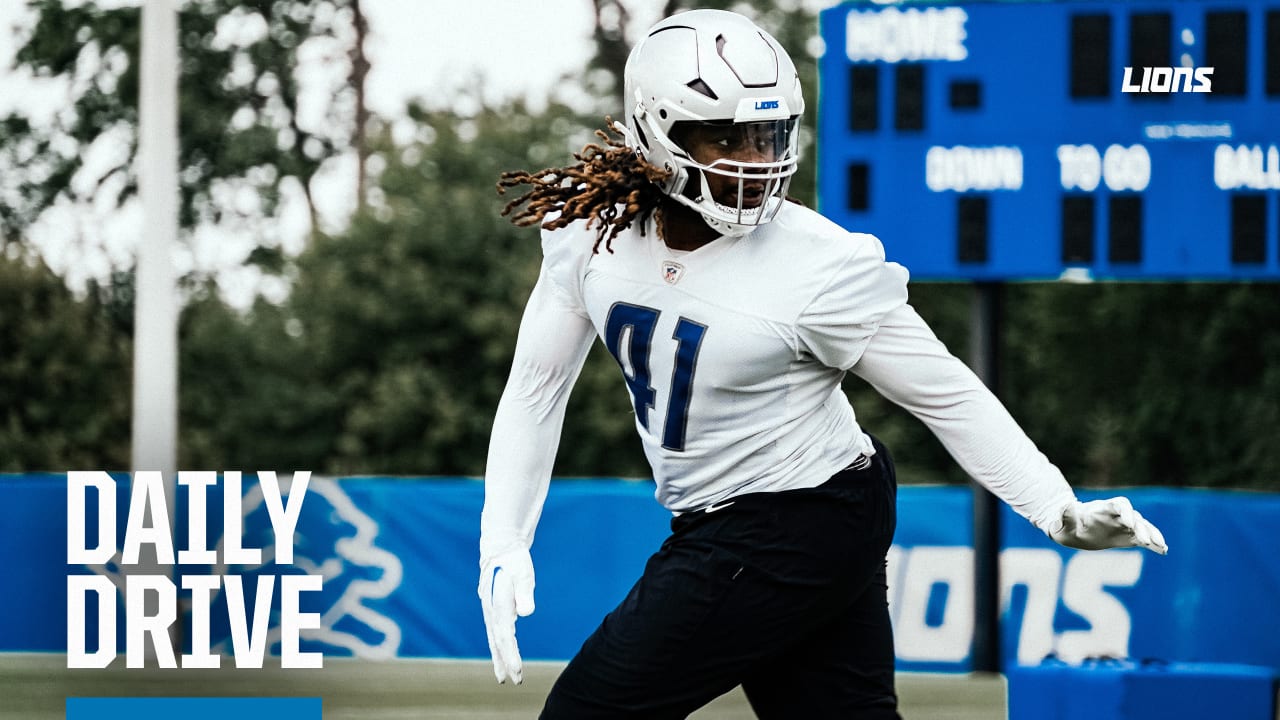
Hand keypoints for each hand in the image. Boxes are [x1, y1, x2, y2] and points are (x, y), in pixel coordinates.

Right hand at [478, 546, 535, 683]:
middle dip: (505, 662)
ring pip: (494, 639)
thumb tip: (525, 613)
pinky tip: (503, 656)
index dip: (510, 655)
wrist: (500, 549)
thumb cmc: (514, 561)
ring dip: (499, 658)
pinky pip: (496, 632)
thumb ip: (525, 592)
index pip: (504, 635)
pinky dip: (499, 647)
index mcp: (497, 604)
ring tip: (503, 677)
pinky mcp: (493, 609)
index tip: (516, 671)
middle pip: (497, 641)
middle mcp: (490, 610)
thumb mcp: (523, 573)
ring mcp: (490, 610)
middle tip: (513, 681)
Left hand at [1049, 497, 1167, 553]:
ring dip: (1152, 534)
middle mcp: (1118, 515)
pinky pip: (1144, 539)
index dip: (1125, 512)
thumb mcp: (1064, 521)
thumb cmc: (1068, 524)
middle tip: (1145, 540)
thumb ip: (1066, 514)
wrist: (1074, 530)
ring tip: (1161, 545)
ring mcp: (1125, 525)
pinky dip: (1153, 543)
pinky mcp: (1129, 536)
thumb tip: (1065, 506)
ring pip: (1143, 527)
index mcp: (1103, 508)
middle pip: (1134, 517)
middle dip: (1141, 527)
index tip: (1129, 523)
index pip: (1119, 505)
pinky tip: (1163, 550)